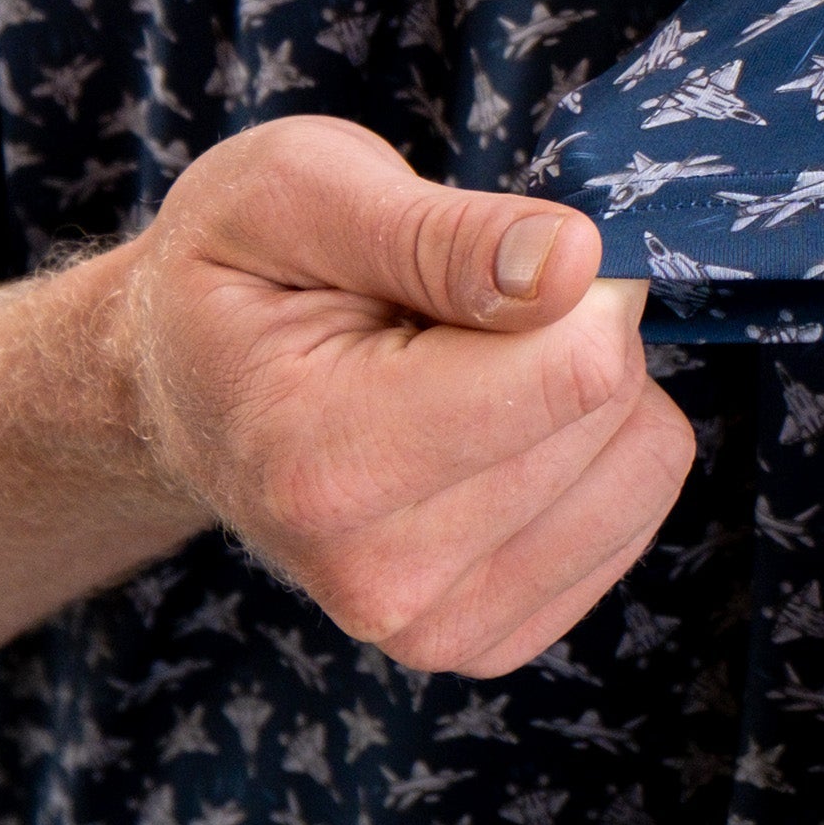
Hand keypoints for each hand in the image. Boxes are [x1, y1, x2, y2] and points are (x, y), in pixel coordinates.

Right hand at [102, 115, 691, 675]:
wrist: (181, 387)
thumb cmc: (239, 270)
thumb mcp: (300, 186)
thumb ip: (440, 230)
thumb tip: (577, 263)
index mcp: (321, 460)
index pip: (572, 370)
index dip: (573, 274)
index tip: (499, 249)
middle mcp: (382, 576)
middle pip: (609, 410)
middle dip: (571, 325)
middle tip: (458, 308)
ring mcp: (438, 626)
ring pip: (642, 457)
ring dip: (588, 386)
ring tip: (466, 365)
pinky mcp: (491, 638)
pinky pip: (639, 508)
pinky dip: (594, 445)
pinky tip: (492, 425)